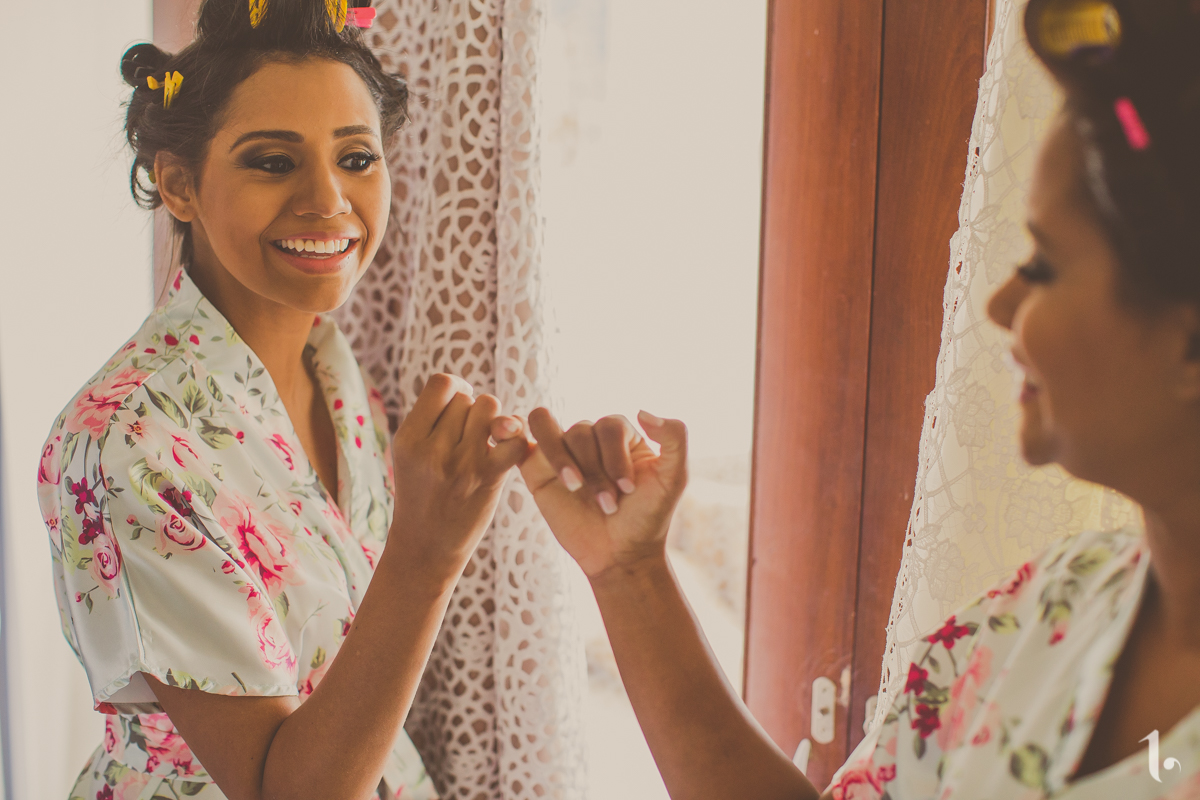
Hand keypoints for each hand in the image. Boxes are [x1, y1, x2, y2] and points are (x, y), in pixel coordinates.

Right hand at [388, 374, 528, 576]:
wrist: (426, 547)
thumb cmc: (421, 493)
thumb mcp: (410, 454)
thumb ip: (433, 420)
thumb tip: (471, 390)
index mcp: (408, 438)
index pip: (441, 383)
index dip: (455, 388)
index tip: (457, 406)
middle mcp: (432, 449)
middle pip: (468, 397)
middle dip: (471, 412)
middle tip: (465, 437)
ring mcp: (461, 464)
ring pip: (491, 409)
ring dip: (493, 421)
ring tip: (483, 442)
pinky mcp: (488, 478)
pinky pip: (514, 437)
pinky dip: (516, 438)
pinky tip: (506, 451)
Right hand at [519, 408, 687, 578]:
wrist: (620, 555)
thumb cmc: (648, 517)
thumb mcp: (674, 477)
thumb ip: (675, 436)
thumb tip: (641, 410)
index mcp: (621, 435)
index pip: (609, 425)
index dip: (616, 457)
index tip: (628, 490)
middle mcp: (590, 438)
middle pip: (581, 430)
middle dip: (595, 470)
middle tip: (608, 504)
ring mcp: (561, 452)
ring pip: (550, 430)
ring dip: (565, 461)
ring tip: (576, 488)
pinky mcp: (536, 470)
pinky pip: (521, 439)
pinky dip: (514, 432)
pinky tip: (520, 442)